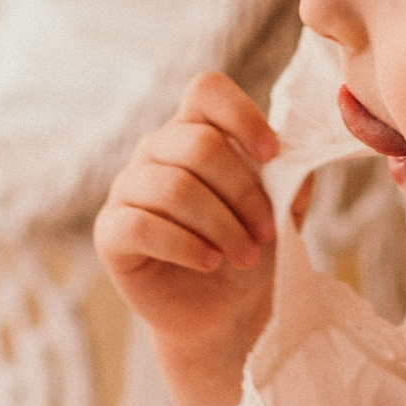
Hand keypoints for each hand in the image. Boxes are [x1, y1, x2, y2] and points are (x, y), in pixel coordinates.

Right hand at [94, 73, 279, 365]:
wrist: (225, 314)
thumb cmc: (249, 251)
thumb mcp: (282, 212)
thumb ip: (290, 177)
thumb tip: (293, 155)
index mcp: (196, 131)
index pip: (206, 91)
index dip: (240, 115)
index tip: (271, 154)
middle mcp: (156, 151)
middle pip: (198, 145)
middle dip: (243, 193)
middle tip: (267, 233)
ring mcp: (128, 189)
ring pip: (173, 187)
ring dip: (221, 225)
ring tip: (245, 256)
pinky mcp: (112, 233)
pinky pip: (141, 225)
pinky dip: (184, 245)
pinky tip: (209, 262)